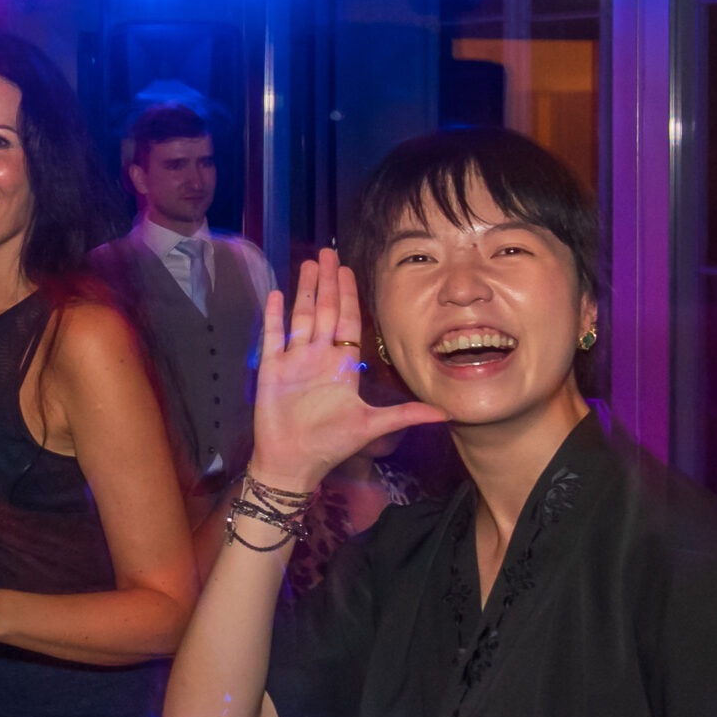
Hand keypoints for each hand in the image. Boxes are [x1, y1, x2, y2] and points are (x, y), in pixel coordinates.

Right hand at [251, 249, 445, 491]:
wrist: (293, 462)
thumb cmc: (331, 444)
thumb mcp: (373, 426)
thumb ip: (405, 414)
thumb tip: (446, 414)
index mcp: (341, 367)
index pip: (347, 322)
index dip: (348, 295)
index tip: (349, 270)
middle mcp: (318, 358)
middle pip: (324, 311)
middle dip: (327, 282)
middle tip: (328, 253)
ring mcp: (294, 362)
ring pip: (300, 317)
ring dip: (304, 291)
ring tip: (308, 264)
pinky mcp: (271, 370)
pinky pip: (272, 337)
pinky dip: (273, 316)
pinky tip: (276, 293)